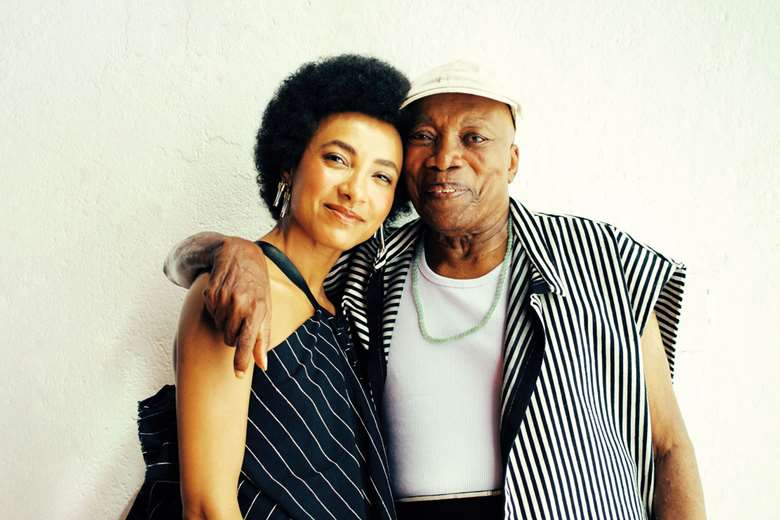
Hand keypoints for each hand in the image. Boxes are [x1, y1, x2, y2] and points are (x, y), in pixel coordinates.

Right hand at [202, 236, 270, 375]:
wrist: (238, 255)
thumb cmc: (256, 286)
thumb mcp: (266, 309)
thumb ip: (263, 338)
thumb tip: (263, 365)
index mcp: (257, 309)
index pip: (247, 340)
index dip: (242, 360)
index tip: (238, 374)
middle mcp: (240, 304)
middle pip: (230, 339)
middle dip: (235, 335)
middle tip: (241, 319)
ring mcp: (223, 299)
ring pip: (220, 328)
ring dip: (225, 322)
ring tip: (234, 305)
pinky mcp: (210, 294)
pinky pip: (211, 315)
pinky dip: (216, 311)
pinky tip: (224, 297)